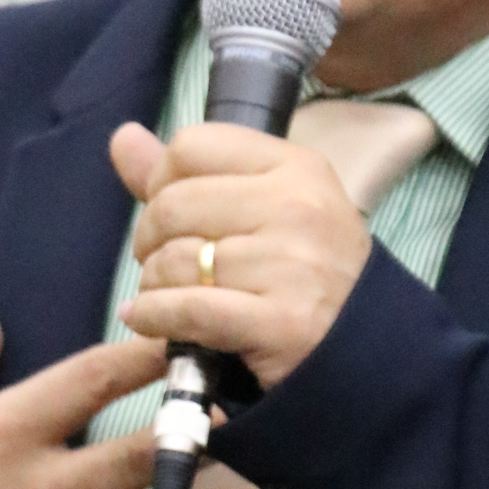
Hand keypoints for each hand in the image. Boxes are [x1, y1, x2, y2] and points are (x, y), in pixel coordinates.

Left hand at [110, 120, 372, 388]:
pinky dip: (152, 316)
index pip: (192, 147)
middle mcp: (297, 208)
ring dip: (154, 285)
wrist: (366, 350)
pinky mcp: (281, 323)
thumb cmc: (308, 273)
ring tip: (167, 296)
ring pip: (175, 260)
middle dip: (149, 239)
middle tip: (162, 263)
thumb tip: (122, 138)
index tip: (169, 214)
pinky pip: (187, 309)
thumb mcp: (267, 207)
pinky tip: (145, 319)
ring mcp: (292, 265)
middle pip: (173, 203)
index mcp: (296, 168)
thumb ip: (190, 175)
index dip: (161, 180)